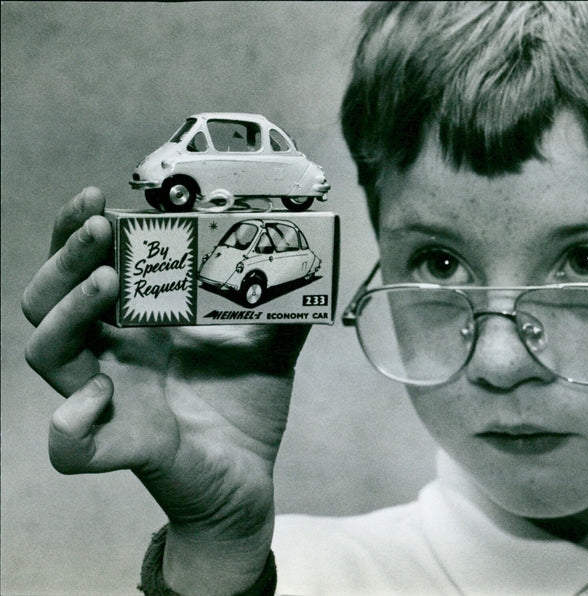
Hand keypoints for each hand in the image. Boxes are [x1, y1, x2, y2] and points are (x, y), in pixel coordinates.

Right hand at [22, 188, 309, 593]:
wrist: (249, 478)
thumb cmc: (245, 409)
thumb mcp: (272, 344)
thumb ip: (283, 303)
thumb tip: (306, 256)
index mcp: (138, 328)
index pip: (85, 271)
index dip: (79, 235)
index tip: (99, 200)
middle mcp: (112, 358)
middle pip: (49, 299)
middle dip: (66, 255)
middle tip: (98, 222)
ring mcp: (110, 402)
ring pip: (46, 353)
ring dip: (68, 311)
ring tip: (109, 280)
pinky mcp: (126, 447)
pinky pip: (68, 445)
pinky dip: (71, 420)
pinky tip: (103, 394)